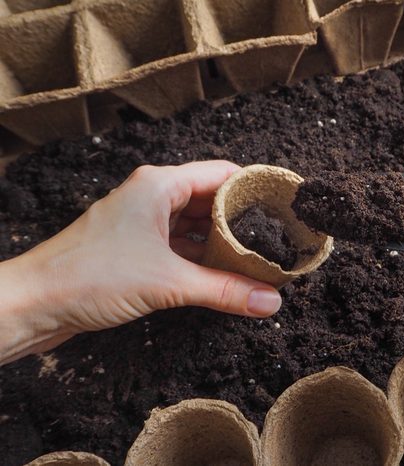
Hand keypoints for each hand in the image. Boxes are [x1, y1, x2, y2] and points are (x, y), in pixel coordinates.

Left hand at [0, 161, 281, 364]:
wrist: (33, 304)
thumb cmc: (88, 277)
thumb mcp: (168, 282)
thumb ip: (225, 290)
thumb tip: (270, 301)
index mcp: (159, 185)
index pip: (221, 174)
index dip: (254, 188)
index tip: (284, 204)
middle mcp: (152, 198)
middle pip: (211, 201)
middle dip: (243, 222)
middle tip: (278, 238)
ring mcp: (143, 224)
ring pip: (196, 227)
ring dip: (223, 244)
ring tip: (258, 259)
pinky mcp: (136, 249)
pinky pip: (181, 248)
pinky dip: (203, 259)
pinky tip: (224, 275)